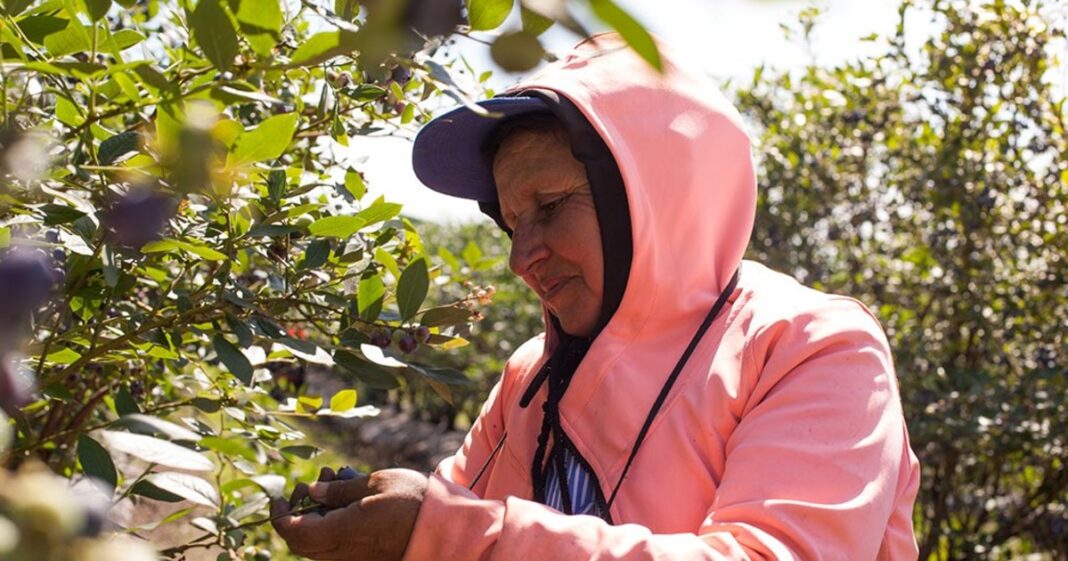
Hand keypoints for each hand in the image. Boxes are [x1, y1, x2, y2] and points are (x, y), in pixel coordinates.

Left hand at [271, 467, 428, 560]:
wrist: (445, 528)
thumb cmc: (414, 501)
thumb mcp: (375, 483)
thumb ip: (339, 491)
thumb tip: (312, 492)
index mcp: (343, 531)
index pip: (293, 532)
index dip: (278, 516)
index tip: (278, 496)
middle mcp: (344, 552)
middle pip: (301, 542)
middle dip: (299, 511)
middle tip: (314, 483)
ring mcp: (354, 559)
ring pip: (318, 545)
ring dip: (317, 515)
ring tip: (338, 481)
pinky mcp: (364, 558)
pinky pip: (336, 546)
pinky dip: (332, 523)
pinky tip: (350, 497)